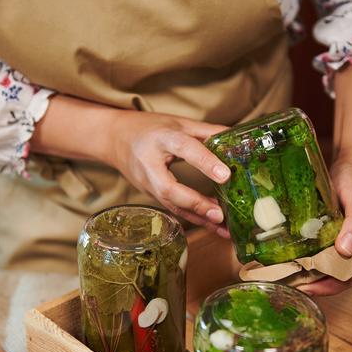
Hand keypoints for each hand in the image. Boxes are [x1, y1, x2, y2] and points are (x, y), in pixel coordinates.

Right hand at [107, 110, 230, 236]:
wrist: (114, 138)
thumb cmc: (148, 128)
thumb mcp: (178, 123)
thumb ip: (207, 132)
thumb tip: (237, 140)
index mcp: (160, 138)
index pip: (184, 148)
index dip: (205, 162)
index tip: (225, 175)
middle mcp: (150, 164)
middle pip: (169, 188)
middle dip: (195, 203)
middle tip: (220, 214)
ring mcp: (147, 183)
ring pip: (172, 204)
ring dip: (198, 218)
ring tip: (224, 228)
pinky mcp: (150, 195)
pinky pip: (173, 208)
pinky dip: (194, 218)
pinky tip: (214, 225)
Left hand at [297, 158, 351, 295]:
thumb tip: (346, 250)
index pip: (348, 278)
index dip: (327, 288)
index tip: (305, 288)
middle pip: (336, 277)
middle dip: (314, 285)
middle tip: (288, 284)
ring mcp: (346, 242)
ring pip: (328, 267)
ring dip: (310, 275)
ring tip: (287, 275)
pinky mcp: (334, 234)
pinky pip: (323, 254)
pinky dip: (309, 260)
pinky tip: (292, 258)